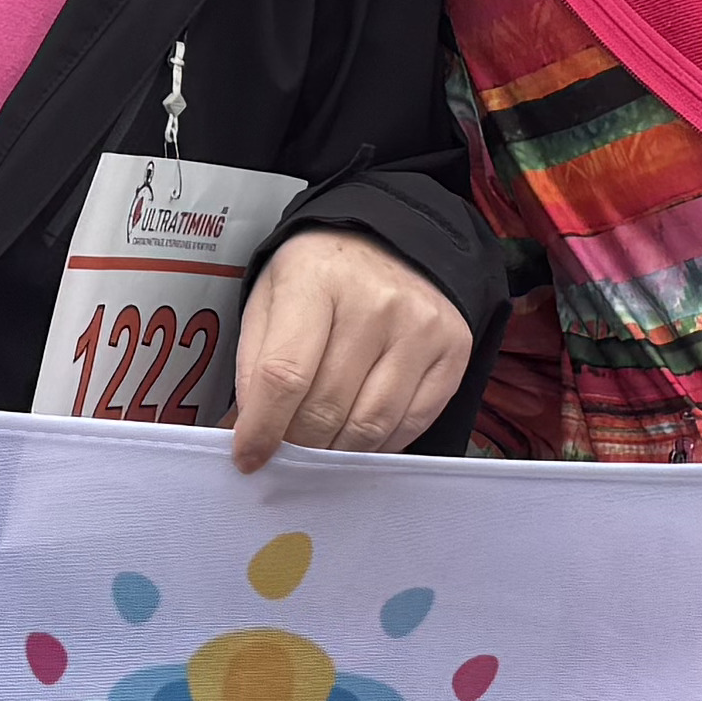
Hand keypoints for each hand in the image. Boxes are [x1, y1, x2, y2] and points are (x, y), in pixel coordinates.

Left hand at [227, 228, 472, 472]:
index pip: (286, 375)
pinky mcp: (452, 351)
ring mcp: (421, 327)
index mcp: (316, 280)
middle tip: (284, 450)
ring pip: (369, 426)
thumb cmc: (321, 276)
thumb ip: (254, 365)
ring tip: (319, 445)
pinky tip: (357, 433)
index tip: (249, 458)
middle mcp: (375, 303)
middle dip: (297, 445)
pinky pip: (410, 424)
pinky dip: (377, 443)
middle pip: (327, 409)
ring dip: (336, 451)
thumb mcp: (271, 299)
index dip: (263, 429)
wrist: (391, 241)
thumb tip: (249, 434)